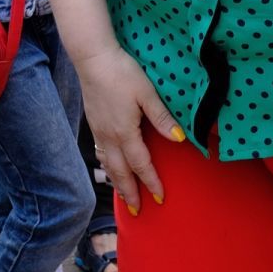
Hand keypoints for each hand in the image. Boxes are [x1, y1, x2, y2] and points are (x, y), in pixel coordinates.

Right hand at [76, 46, 184, 213]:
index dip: (152, 182)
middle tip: (137, 212)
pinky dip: (107, 167)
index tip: (160, 198)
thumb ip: (161, 118)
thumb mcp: (147, 93)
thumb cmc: (123, 73)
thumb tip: (179, 139)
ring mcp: (99, 132)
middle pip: (121, 172)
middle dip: (130, 193)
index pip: (141, 164)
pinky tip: (110, 168)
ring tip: (124, 197)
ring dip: (117, 183)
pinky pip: (102, 154)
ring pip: (108, 165)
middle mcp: (110, 137)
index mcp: (125, 132)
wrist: (93, 60)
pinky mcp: (94, 124)